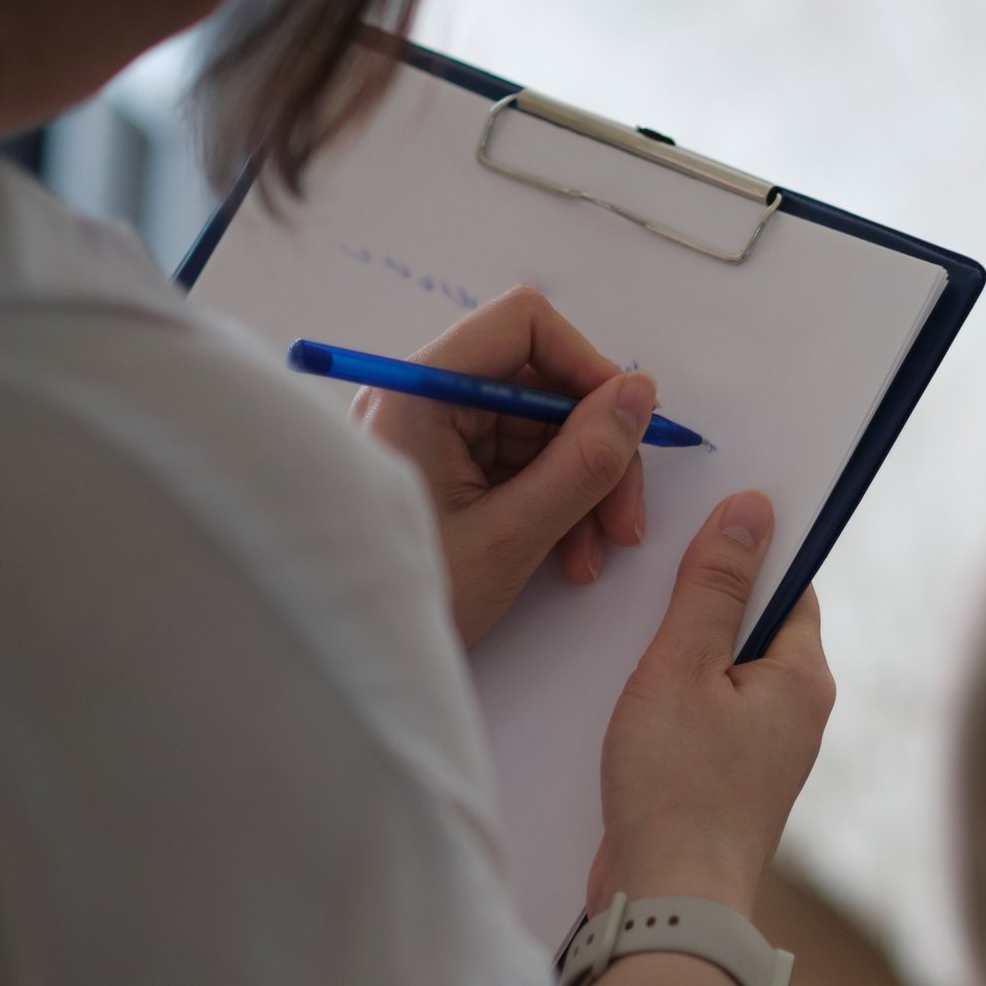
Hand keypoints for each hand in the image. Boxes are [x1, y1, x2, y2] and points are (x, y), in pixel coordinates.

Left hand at [355, 286, 654, 646]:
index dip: (586, 367)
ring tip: (592, 555)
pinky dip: (556, 503)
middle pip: (543, 385)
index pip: (523, 324)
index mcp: (420, 393)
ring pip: (542, 430)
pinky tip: (567, 556)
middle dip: (595, 450)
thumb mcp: (511, 536)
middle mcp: (424, 399)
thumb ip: (585, 461)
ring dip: (583, 487)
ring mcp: (434, 434)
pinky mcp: (444, 467)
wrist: (345, 661)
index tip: (624, 429)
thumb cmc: (412, 601)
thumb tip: (640, 393)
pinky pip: (521, 463)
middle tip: (624, 520)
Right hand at [591, 493, 834, 918]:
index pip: (790, 584)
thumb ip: (713, 585)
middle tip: (651, 591)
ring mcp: (767, 750)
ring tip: (636, 654)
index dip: (746, 553)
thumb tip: (752, 511)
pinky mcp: (732, 781)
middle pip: (755, 626)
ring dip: (683, 658)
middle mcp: (799, 712)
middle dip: (705, 606)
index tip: (699, 532)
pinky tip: (636, 707)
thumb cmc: (676, 789)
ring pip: (726, 673)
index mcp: (805, 676)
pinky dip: (675, 701)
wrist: (668, 903)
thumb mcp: (682, 666)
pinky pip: (709, 715)